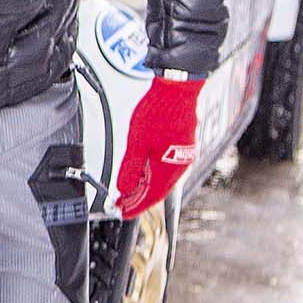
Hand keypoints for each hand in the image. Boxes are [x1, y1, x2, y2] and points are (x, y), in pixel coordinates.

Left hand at [114, 75, 202, 218]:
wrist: (177, 90)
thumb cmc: (159, 112)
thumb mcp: (136, 144)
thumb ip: (130, 169)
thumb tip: (124, 189)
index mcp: (168, 169)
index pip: (151, 197)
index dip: (135, 207)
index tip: (122, 213)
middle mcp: (179, 166)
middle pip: (157, 191)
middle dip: (138, 200)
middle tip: (120, 204)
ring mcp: (182, 156)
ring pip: (162, 180)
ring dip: (144, 188)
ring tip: (127, 192)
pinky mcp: (181, 146)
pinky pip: (166, 169)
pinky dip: (152, 176)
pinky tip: (141, 174)